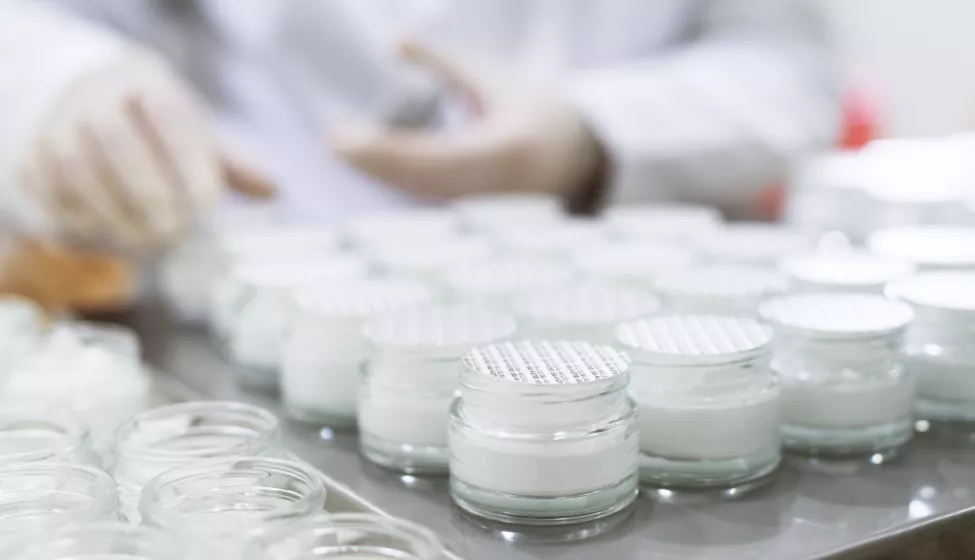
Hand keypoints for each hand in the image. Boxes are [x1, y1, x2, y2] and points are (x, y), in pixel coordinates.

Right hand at [20, 50, 275, 250]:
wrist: (90, 98)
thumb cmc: (156, 122)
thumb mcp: (195, 130)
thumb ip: (232, 163)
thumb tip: (274, 192)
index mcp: (148, 84)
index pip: (171, 119)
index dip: (190, 165)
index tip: (208, 206)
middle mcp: (97, 98)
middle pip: (121, 147)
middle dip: (152, 197)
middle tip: (177, 233)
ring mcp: (59, 126)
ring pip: (83, 173)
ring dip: (119, 215)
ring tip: (151, 241)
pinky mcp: (35, 158)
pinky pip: (54, 193)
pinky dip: (84, 220)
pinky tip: (114, 234)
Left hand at [331, 40, 602, 202]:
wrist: (584, 159)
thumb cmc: (542, 114)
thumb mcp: (497, 81)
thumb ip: (444, 64)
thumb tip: (393, 39)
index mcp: (504, 150)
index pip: (432, 156)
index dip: (385, 151)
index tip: (344, 136)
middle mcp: (494, 189)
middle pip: (420, 182)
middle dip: (375, 166)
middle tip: (334, 144)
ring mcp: (485, 209)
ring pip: (423, 199)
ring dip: (381, 180)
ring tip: (345, 153)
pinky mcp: (478, 218)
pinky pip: (431, 205)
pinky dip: (398, 190)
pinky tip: (369, 174)